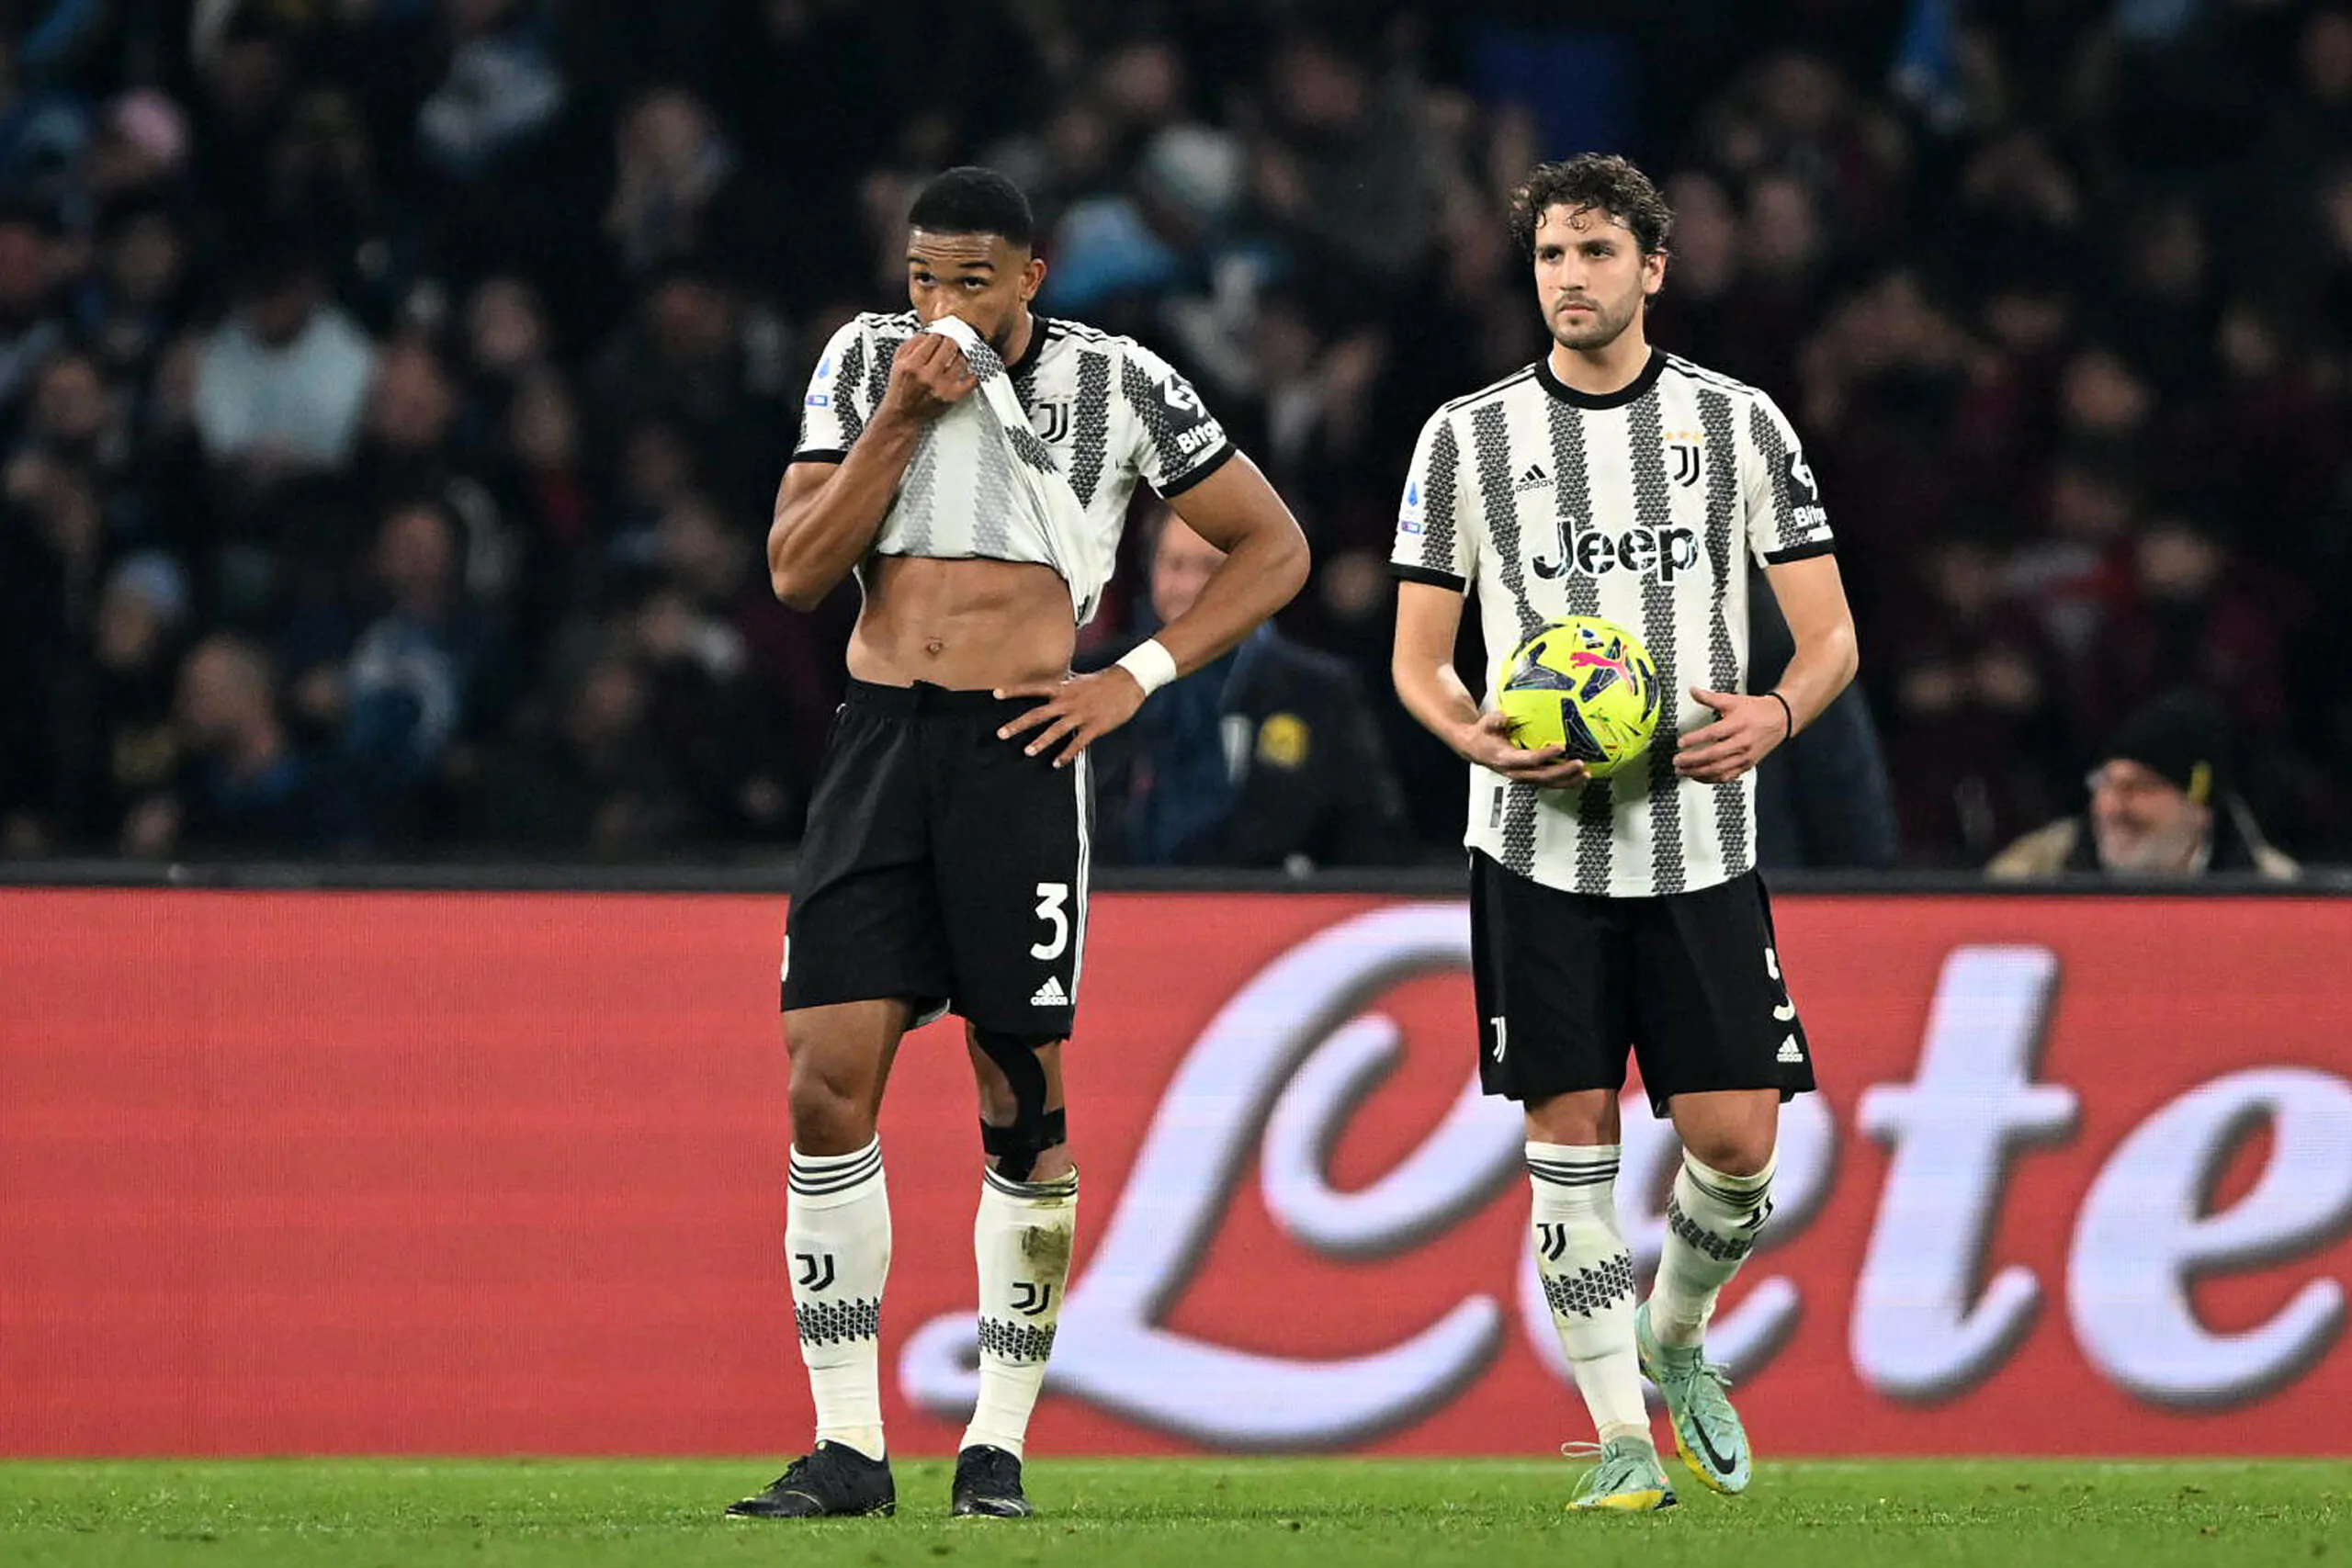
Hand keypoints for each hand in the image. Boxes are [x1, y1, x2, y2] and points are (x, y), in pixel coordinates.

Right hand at [878, 333, 978, 423]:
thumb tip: (929, 332)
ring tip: (955, 358)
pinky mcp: (953, 396)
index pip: (933, 339)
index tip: (939, 337)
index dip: (937, 335)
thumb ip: (912, 344)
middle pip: (950, 346)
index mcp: (911, 365)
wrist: (903, 415)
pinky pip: (972, 379)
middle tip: (949, 345)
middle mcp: (927, 376)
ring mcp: (942, 387)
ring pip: (962, 360)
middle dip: (950, 342)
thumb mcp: (897, 362)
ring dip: (960, 356)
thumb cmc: (901, 389)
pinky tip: (967, 370)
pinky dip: (972, 373)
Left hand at [996, 668, 1148, 767]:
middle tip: (1001, 734)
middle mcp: (1068, 701)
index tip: (995, 693)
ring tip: (1027, 751)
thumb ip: (1062, 687)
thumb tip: (1048, 690)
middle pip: (1038, 714)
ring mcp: (1080, 714)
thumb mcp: (1078, 680)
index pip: (1033, 688)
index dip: (1014, 691)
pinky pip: (1077, 743)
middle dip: (1018, 724)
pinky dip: (1067, 754)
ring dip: (1040, 742)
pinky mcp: (1094, 726)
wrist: (1128, 682)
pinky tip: (1057, 763)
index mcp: (1063, 688)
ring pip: (1056, 730)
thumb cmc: (1102, 681)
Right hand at [1457, 710, 1588, 789]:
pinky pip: (1548, 782)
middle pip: (1542, 776)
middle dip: (1562, 772)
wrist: (1474, 749)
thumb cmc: (1482, 735)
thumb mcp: (1484, 724)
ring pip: (1547, 783)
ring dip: (1567, 781)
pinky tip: (1578, 777)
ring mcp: (1523, 776)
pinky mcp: (1529, 776)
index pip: (1528, 760)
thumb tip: (1504, 717)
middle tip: (1579, 764)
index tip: (1560, 748)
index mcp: (1504, 759)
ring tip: (1584, 775)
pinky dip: (1564, 781)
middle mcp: (1515, 771)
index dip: (1545, 756)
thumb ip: (1494, 720)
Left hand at [1674, 687, 1785, 782]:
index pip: (1714, 733)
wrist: (1780, 719)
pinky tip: (1697, 776)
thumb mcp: (1733, 700)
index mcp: (1739, 724)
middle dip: (1693, 760)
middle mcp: (1743, 742)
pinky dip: (1710, 779)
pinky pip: (1726, 777)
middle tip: (1677, 760)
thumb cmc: (1756, 710)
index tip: (1681, 742)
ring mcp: (1745, 756)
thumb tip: (1693, 691)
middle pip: (1714, 755)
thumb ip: (1711, 698)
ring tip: (1682, 770)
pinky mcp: (1746, 766)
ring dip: (1698, 772)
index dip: (1696, 739)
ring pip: (1719, 769)